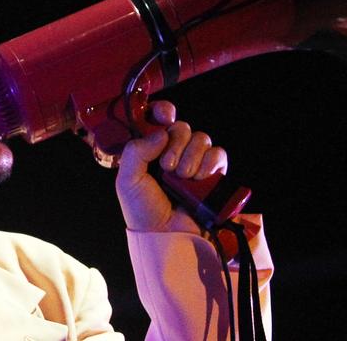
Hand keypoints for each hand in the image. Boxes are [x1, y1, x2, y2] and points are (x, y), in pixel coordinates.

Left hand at [115, 100, 227, 233]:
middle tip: (167, 166)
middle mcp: (172, 151)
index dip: (162, 111)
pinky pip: (218, 154)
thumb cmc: (142, 210)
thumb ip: (136, 151)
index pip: (158, 117)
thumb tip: (160, 132)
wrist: (166, 236)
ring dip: (191, 156)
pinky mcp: (212, 174)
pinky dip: (210, 162)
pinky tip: (199, 177)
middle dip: (175, 143)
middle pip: (181, 126)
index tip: (165, 117)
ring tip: (182, 177)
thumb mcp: (128, 179)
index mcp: (149, 149)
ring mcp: (193, 162)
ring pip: (201, 138)